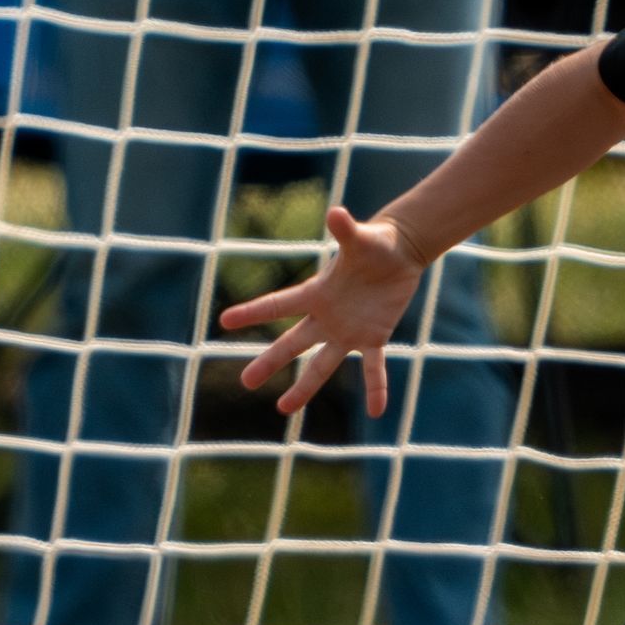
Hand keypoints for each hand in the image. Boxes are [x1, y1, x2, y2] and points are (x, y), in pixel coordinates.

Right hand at [218, 206, 423, 417]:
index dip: (253, 312)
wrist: (400, 252)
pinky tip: (377, 411)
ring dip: (305, 387)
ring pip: (322, 365)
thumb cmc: (376, 242)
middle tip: (246, 382)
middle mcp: (326, 316)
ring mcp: (348, 331)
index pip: (278, 304)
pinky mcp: (373, 337)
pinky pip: (373, 368)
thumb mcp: (362, 238)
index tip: (225, 320)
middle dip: (270, 362)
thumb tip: (336, 212)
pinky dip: (376, 388)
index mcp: (317, 292)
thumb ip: (346, 230)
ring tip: (284, 409)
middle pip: (292, 343)